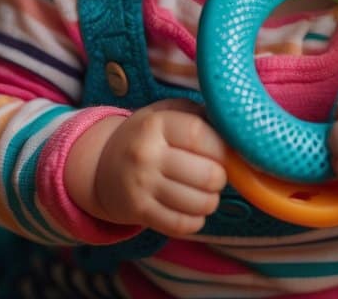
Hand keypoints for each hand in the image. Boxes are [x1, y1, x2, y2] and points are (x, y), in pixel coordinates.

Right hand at [87, 99, 227, 236]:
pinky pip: (182, 224)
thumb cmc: (147, 136)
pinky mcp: (139, 212)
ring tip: (206, 193)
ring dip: (211, 200)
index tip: (225, 152)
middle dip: (220, 177)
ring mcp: (141, 186)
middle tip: (216, 175)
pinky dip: (196, 220)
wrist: (101, 165)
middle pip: (206, 174)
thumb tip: (236, 129)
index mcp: (156, 124)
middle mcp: (146, 155)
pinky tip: (193, 209)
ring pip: (199, 203)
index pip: (200, 135)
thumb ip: (198, 115)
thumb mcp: (165, 113)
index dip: (221, 148)